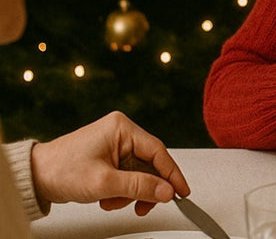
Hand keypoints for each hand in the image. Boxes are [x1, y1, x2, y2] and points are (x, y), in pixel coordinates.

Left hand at [29, 111, 187, 214]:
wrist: (34, 178)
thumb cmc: (61, 171)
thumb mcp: (104, 183)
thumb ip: (139, 187)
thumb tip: (168, 191)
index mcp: (122, 128)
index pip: (158, 151)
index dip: (172, 174)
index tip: (182, 192)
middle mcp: (121, 133)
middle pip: (150, 164)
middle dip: (145, 188)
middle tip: (144, 206)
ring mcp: (115, 145)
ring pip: (140, 173)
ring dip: (130, 193)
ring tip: (112, 202)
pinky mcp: (110, 157)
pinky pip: (128, 176)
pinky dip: (122, 191)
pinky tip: (108, 198)